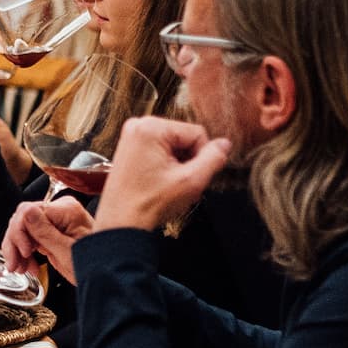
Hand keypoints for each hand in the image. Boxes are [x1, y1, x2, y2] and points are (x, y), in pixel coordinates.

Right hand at [2, 196, 95, 283]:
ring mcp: (55, 221)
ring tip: (21, 268)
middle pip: (22, 219)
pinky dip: (25, 253)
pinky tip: (29, 266)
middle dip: (15, 243)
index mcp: (66, 210)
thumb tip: (26, 212)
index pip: (28, 211)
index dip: (20, 232)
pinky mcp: (52, 232)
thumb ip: (45, 232)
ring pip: (22, 229)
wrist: (110, 276)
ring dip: (17, 250)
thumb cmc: (98, 265)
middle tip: (16, 264)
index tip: (23, 252)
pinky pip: (30, 238)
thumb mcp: (67, 252)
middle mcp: (59, 211)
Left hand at [96, 115, 233, 235]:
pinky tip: (158, 180)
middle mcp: (138, 125)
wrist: (121, 222)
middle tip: (177, 180)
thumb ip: (214, 159)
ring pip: (175, 144)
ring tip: (166, 182)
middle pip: (185, 137)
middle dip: (188, 159)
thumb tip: (225, 144)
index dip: (202, 156)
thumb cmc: (148, 204)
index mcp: (150, 127)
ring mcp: (132, 136)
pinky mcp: (130, 147)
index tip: (189, 175)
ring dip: (178, 163)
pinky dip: (166, 164)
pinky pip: (161, 149)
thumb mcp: (191, 181)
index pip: (198, 133)